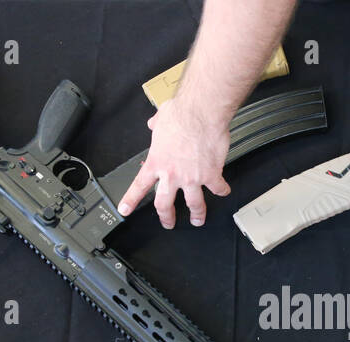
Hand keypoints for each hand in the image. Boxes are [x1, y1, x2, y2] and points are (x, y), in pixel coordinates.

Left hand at [116, 97, 231, 227]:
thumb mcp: (160, 119)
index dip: (131, 200)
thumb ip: (156, 125)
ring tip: (198, 219)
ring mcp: (192, 178)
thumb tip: (153, 123)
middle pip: (164, 204)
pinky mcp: (211, 175)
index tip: (125, 210)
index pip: (139, 186)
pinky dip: (222, 190)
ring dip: (197, 214)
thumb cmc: (181, 113)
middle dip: (166, 217)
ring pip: (194, 204)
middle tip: (168, 223)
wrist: (201, 112)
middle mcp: (172, 174)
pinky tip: (224, 191)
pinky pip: (218, 188)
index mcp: (156, 162)